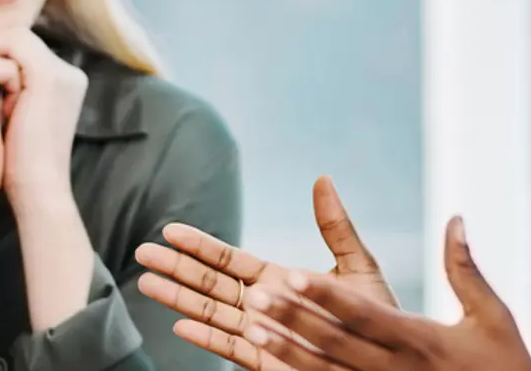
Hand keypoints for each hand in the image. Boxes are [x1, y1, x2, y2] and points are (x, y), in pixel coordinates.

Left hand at [0, 28, 87, 203]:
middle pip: (21, 41)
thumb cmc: (19, 166)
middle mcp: (68, 76)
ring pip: (17, 37)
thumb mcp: (12, 122)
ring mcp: (63, 74)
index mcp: (62, 87)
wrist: (36, 188)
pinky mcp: (50, 77)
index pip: (25, 54)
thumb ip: (4, 98)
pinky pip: (15, 44)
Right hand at [134, 176, 397, 369]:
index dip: (200, 245)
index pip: (229, 260)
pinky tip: (179, 327)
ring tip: (146, 282)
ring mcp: (262, 335)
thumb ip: (336, 227)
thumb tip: (322, 178)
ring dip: (178, 299)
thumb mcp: (358, 266)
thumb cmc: (376, 318)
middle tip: (142, 252)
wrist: (388, 360)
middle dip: (176, 268)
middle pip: (210, 284)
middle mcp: (263, 307)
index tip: (170, 230)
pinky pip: (231, 350)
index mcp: (278, 281)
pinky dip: (206, 339)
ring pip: (211, 314)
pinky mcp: (268, 362)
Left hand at [243, 216, 530, 370]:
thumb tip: (456, 217)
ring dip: (285, 351)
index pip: (364, 315)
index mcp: (420, 340)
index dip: (326, 296)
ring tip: (249, 329)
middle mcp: (394, 369)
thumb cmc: (504, 365)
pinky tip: (268, 363)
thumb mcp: (493, 316)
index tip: (292, 274)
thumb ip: (465, 268)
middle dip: (293, 319)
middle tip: (254, 297)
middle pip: (334, 342)